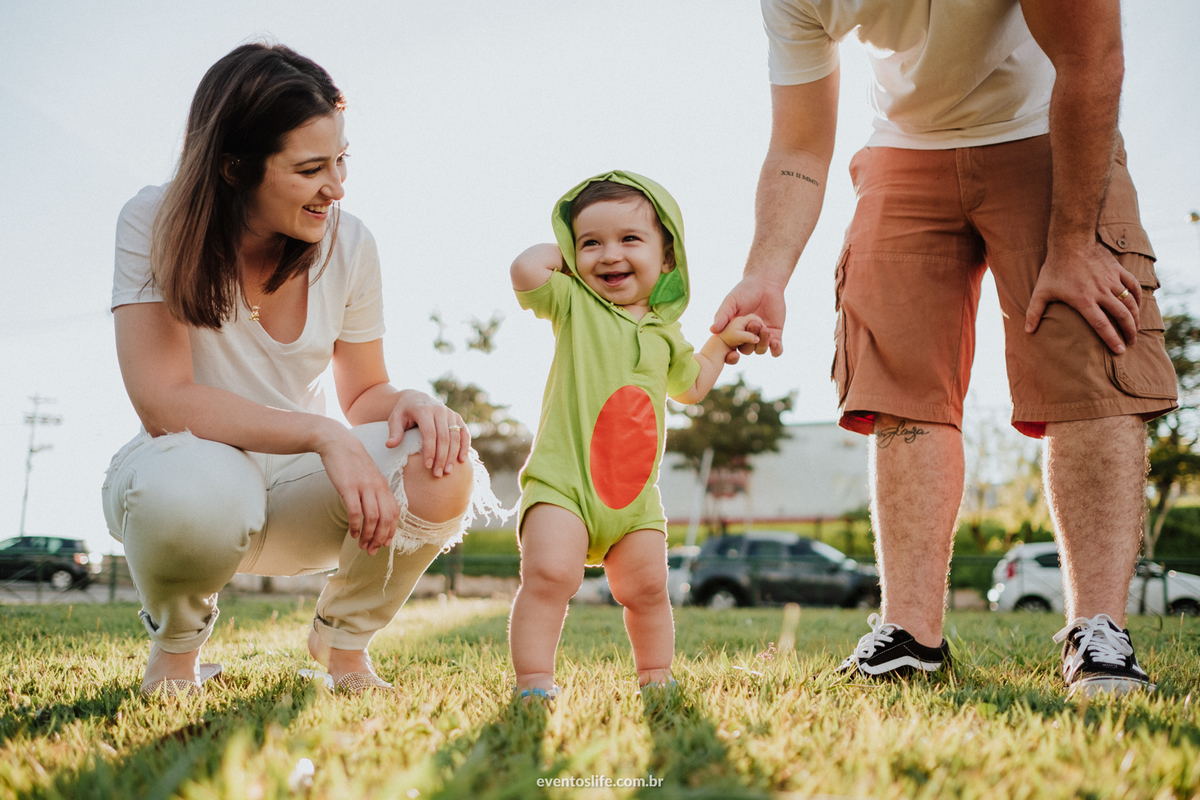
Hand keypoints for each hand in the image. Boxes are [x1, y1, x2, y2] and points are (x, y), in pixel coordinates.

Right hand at [315, 426, 399, 555]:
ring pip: (372, 518)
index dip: (391, 531)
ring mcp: (363, 487)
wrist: (338, 443)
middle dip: (380, 538)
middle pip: (386, 519)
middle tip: (371, 551)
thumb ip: (375, 493)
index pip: (394, 513)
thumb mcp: (369, 477)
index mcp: (384, 486)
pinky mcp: (348, 486)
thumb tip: (376, 515)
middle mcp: (377, 487)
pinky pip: (355, 511)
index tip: (384, 544)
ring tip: (361, 545)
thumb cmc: (353, 463)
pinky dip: (355, 525)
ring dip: (368, 535)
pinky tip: (352, 533)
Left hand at [386, 389, 469, 477]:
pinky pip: (464, 432)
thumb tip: (390, 445)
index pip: (430, 433)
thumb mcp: (395, 419)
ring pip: (455, 436)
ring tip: (448, 471)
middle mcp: (440, 410)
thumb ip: (394, 432)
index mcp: (424, 410)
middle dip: (442, 457)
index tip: (427, 466)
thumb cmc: (404, 412)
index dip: (430, 450)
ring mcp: (450, 413)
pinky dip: (464, 446)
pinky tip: (461, 460)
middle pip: (444, 437)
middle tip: (438, 474)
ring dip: (453, 455)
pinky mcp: (457, 417)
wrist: (416, 398)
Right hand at [711, 276, 786, 362]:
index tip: (732, 355)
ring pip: (760, 350)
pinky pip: (776, 349)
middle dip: (750, 341)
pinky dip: (776, 350)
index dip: (730, 357)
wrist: (765, 282)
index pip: (730, 350)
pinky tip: (774, 343)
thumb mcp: (731, 302)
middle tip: (753, 323)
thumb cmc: (744, 291)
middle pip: (747, 350)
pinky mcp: (775, 334)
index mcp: (733, 333)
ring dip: (762, 343)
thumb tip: (712, 330)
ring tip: (764, 328)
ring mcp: (761, 336)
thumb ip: (723, 315)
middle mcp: (747, 337)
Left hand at [1024, 242, 1140, 353]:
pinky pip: (1133, 286)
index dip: (1112, 339)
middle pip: (1121, 316)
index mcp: (1084, 300)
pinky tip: (1138, 306)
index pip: (1102, 325)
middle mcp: (1101, 292)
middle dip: (1129, 331)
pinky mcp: (1118, 270)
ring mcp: (1111, 280)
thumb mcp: (1041, 291)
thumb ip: (1034, 312)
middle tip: (1131, 343)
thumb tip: (1027, 331)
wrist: (1070, 242)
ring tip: (1136, 329)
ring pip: (1130, 302)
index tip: (1119, 351)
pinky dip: (1138, 297)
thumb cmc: (1054, 268)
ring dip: (1136, 317)